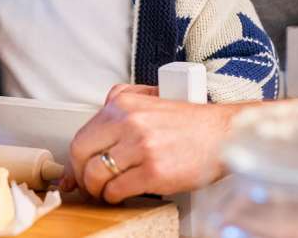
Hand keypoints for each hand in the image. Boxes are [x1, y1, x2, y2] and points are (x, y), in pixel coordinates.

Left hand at [67, 90, 240, 202]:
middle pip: (81, 155)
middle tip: (89, 184)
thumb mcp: (147, 100)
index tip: (76, 171)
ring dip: (97, 189)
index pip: (81, 136)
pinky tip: (123, 193)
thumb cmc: (188, 123)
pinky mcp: (154, 171)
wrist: (222, 134)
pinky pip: (117, 190)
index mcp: (123, 103)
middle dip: (82, 176)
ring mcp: (142, 147)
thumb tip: (85, 144)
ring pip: (96, 175)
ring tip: (106, 190)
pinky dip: (115, 196)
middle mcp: (129, 122)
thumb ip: (116, 110)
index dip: (76, 160)